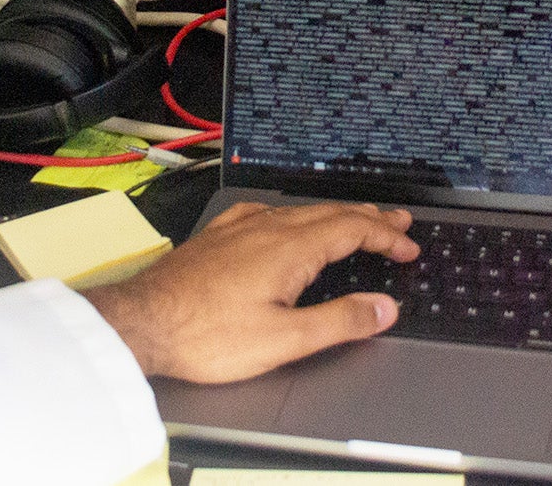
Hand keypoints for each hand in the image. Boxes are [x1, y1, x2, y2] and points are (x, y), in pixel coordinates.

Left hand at [83, 201, 418, 382]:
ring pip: (300, 211)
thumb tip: (383, 308)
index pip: (352, 229)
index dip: (386, 236)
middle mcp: (266, 228)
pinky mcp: (217, 237)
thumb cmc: (206, 336)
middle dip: (369, 217)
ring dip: (335, 215)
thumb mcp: (283, 340)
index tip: (409, 248)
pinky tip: (286, 221)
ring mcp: (239, 228)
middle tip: (398, 221)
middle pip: (330, 213)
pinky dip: (295, 215)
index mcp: (290, 249)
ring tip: (355, 220)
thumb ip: (338, 321)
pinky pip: (267, 212)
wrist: (142, 323)